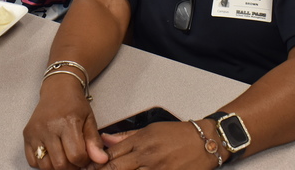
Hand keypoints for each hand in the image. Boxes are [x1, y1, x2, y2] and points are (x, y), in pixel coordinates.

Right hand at [23, 80, 105, 168]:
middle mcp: (49, 127)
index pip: (76, 156)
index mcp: (67, 122)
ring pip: (45, 166)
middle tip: (75, 159)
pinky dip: (42, 163)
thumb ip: (94, 142)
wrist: (57, 89)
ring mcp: (35, 132)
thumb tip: (101, 160)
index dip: (83, 161)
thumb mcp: (90, 120)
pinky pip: (32, 161)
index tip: (85, 156)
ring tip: (64, 156)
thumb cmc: (74, 103)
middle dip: (71, 167)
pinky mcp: (27, 135)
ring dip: (56, 167)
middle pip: (60, 164)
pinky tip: (51, 153)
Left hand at [85, 121, 218, 169]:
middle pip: (116, 168)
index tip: (89, 168)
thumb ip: (127, 137)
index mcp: (142, 141)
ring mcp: (157, 169)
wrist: (205, 142)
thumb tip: (106, 139)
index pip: (112, 153)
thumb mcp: (151, 129)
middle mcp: (147, 156)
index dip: (97, 164)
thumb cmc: (180, 134)